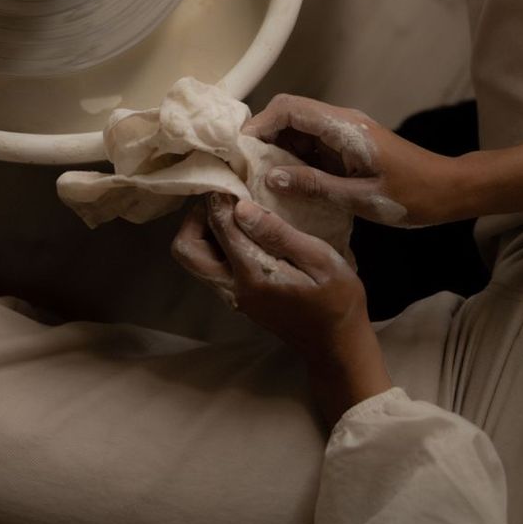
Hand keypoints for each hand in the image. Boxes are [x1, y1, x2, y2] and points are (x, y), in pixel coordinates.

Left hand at [172, 193, 390, 426]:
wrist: (337, 344)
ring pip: (194, 260)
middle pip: (185, 249)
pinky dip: (216, 245)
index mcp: (253, 274)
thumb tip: (240, 207)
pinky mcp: (238, 299)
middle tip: (225, 200)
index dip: (220, 196)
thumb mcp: (320, 259)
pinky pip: (210, 267)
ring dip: (204, 232)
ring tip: (234, 213)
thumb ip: (279, 233)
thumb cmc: (337, 299)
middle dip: (196, 218)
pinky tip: (244, 232)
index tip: (233, 179)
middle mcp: (233, 287)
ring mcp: (232, 297)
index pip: (219, 225)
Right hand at [243, 93, 464, 226]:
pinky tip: (283, 184)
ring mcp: (342, 133)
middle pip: (288, 114)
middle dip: (261, 137)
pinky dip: (292, 160)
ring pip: (296, 130)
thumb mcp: (361, 198)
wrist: (450, 190)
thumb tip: (270, 177)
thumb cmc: (412, 195)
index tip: (238, 152)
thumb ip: (315, 186)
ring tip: (256, 179)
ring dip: (275, 150)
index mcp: (343, 127)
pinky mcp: (346, 147)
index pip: (289, 109)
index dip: (259, 125)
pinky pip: (310, 145)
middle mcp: (340, 122)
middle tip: (242, 168)